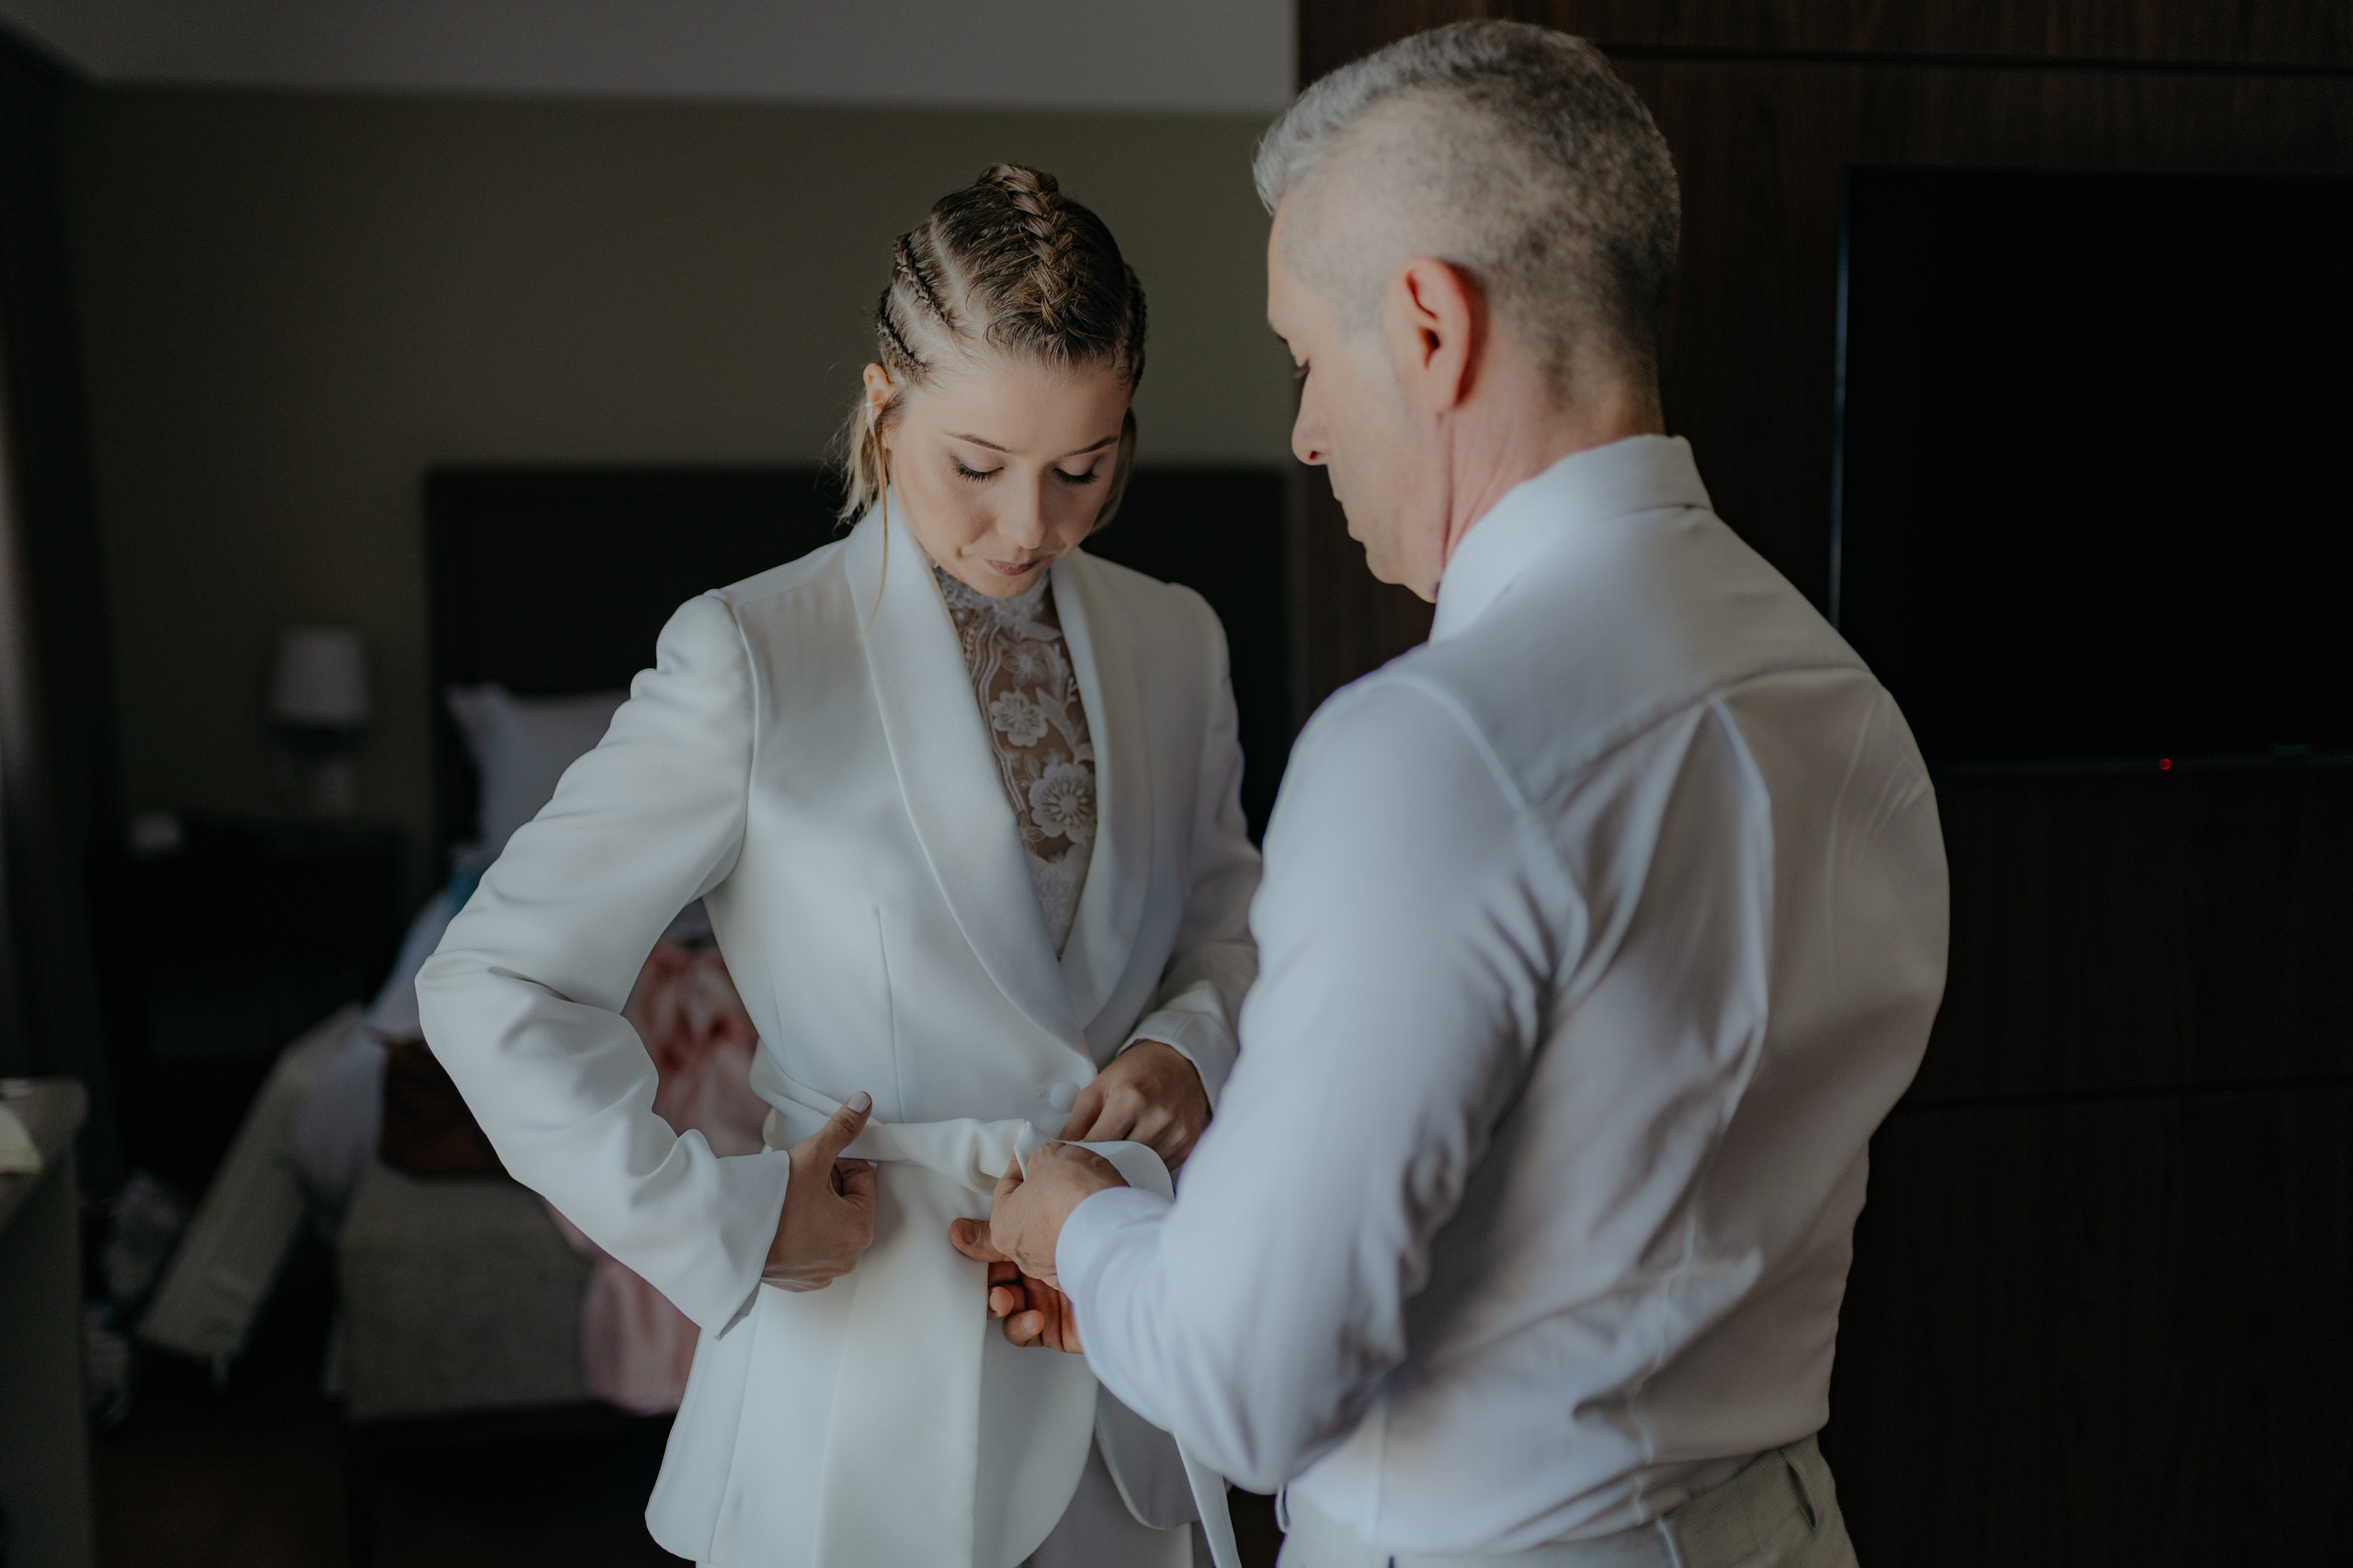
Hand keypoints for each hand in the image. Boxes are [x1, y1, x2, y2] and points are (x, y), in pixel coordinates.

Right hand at [762, 1092, 876, 1290]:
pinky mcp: (800, 1280)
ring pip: (829, 1224)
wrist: (727, 1238)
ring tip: (789, 1198)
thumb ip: (842, 1128)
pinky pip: (810, 1246)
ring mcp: (823, 1272)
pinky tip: (781, 1220)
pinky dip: (800, 1231)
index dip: (840, 1161)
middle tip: (801, 1177)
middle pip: (847, 1202)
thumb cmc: (773, 1204)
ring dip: (814, 1207)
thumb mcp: (812, 1156)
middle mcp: (847, 1258)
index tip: (817, 1161)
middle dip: (828, 1184)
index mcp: (860, 1230)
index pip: (863, 1178)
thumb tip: (863, 1104)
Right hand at [947, 1217, 1084, 1351]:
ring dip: (1001, 1302)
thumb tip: (960, 1231)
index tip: (969, 1246)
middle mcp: (1056, 1249)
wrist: (1109, 1248)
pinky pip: (1033, 1332)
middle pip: (1007, 1270)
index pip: (1007, 1229)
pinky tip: (1034, 1316)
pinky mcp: (1069, 1320)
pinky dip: (1023, 1327)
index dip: (986, 1240)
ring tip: (1006, 1299)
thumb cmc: (1065, 1214)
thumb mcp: (1013, 1212)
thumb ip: (987, 1228)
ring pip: (1015, 1303)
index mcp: (1044, 1215)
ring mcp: (1064, 1284)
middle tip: (985, 1277)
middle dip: (987, 1276)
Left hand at [986, 1143, 1124, 1287]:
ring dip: (1064, 1218)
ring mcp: (1051, 1270)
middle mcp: (1022, 1255)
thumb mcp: (1051, 1156)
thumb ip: (1040, 1160)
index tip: (1032, 1157)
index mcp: (1003, 1225)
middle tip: (1060, 1177)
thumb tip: (1044, 1164)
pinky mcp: (1079, 1277)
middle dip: (1043, 1195)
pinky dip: (1084, 1238)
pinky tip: (1095, 1220)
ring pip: (1053, 1237)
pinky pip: (1078, 1252)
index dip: (1021, 1166)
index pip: (1006, 1188)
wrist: (1113, 1231)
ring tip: (1084, 1197)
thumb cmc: (1075, 1195)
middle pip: (1028, 1216)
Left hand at [1061, 1040, 1209, 1167]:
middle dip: (1105, 1160)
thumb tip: (1059, 1153)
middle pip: (1119, 1159)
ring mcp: (1176, 1133)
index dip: (1082, 1154)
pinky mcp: (1187, 1145)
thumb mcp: (1098, 1087)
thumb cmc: (1136, 1071)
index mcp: (1131, 1099)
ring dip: (1127, 1163)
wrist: (1179, 1061)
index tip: (1075, 1158)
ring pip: (1140, 1167)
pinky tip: (1144, 1146)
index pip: (1097, 1145)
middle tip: (1097, 1157)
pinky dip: (1147, 1163)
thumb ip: (1076, 1122)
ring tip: (1123, 1147)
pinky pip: (1159, 1168)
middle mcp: (1157, 1118)